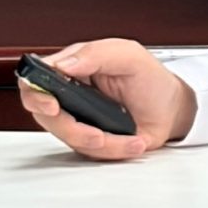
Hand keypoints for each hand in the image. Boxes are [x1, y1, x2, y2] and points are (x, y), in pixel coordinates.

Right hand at [17, 38, 198, 160]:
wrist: (172, 108)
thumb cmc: (150, 78)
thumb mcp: (128, 55)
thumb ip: (96, 54)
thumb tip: (63, 63)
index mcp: (72, 68)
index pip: (35, 79)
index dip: (35, 94)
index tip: (52, 106)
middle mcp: (70, 95)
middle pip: (46, 116)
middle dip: (71, 129)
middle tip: (96, 133)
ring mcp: (79, 119)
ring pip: (69, 139)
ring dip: (100, 142)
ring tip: (127, 135)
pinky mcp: (91, 140)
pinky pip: (91, 153)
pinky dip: (116, 149)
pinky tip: (133, 140)